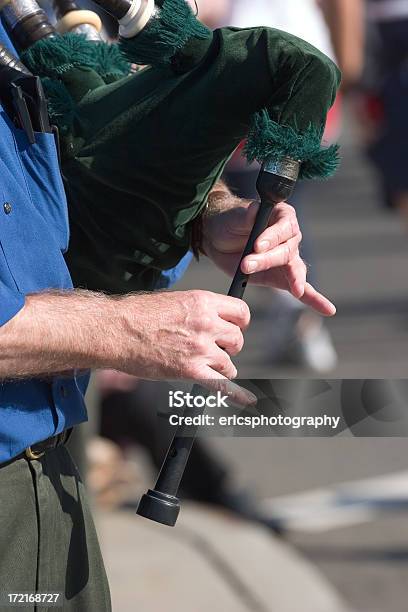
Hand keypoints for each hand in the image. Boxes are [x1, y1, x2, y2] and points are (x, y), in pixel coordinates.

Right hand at [117, 291, 255, 404]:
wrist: (115, 330)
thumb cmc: (137, 314)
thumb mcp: (174, 300)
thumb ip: (197, 310)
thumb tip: (211, 319)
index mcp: (203, 302)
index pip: (241, 313)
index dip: (239, 322)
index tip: (234, 328)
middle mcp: (207, 324)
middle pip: (237, 339)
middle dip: (229, 346)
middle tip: (215, 349)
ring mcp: (200, 349)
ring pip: (229, 363)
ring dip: (220, 366)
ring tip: (203, 365)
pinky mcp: (191, 371)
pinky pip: (222, 385)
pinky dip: (236, 394)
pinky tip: (248, 399)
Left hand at [202, 200, 335, 316]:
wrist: (218, 239)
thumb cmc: (229, 221)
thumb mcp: (234, 216)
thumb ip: (246, 216)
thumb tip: (254, 211)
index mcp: (282, 216)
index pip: (284, 227)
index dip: (272, 237)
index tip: (256, 246)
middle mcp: (290, 237)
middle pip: (287, 252)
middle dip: (267, 260)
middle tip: (246, 265)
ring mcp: (288, 259)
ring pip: (295, 270)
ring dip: (293, 280)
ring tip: (296, 289)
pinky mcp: (282, 278)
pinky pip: (302, 289)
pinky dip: (314, 299)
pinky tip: (327, 309)